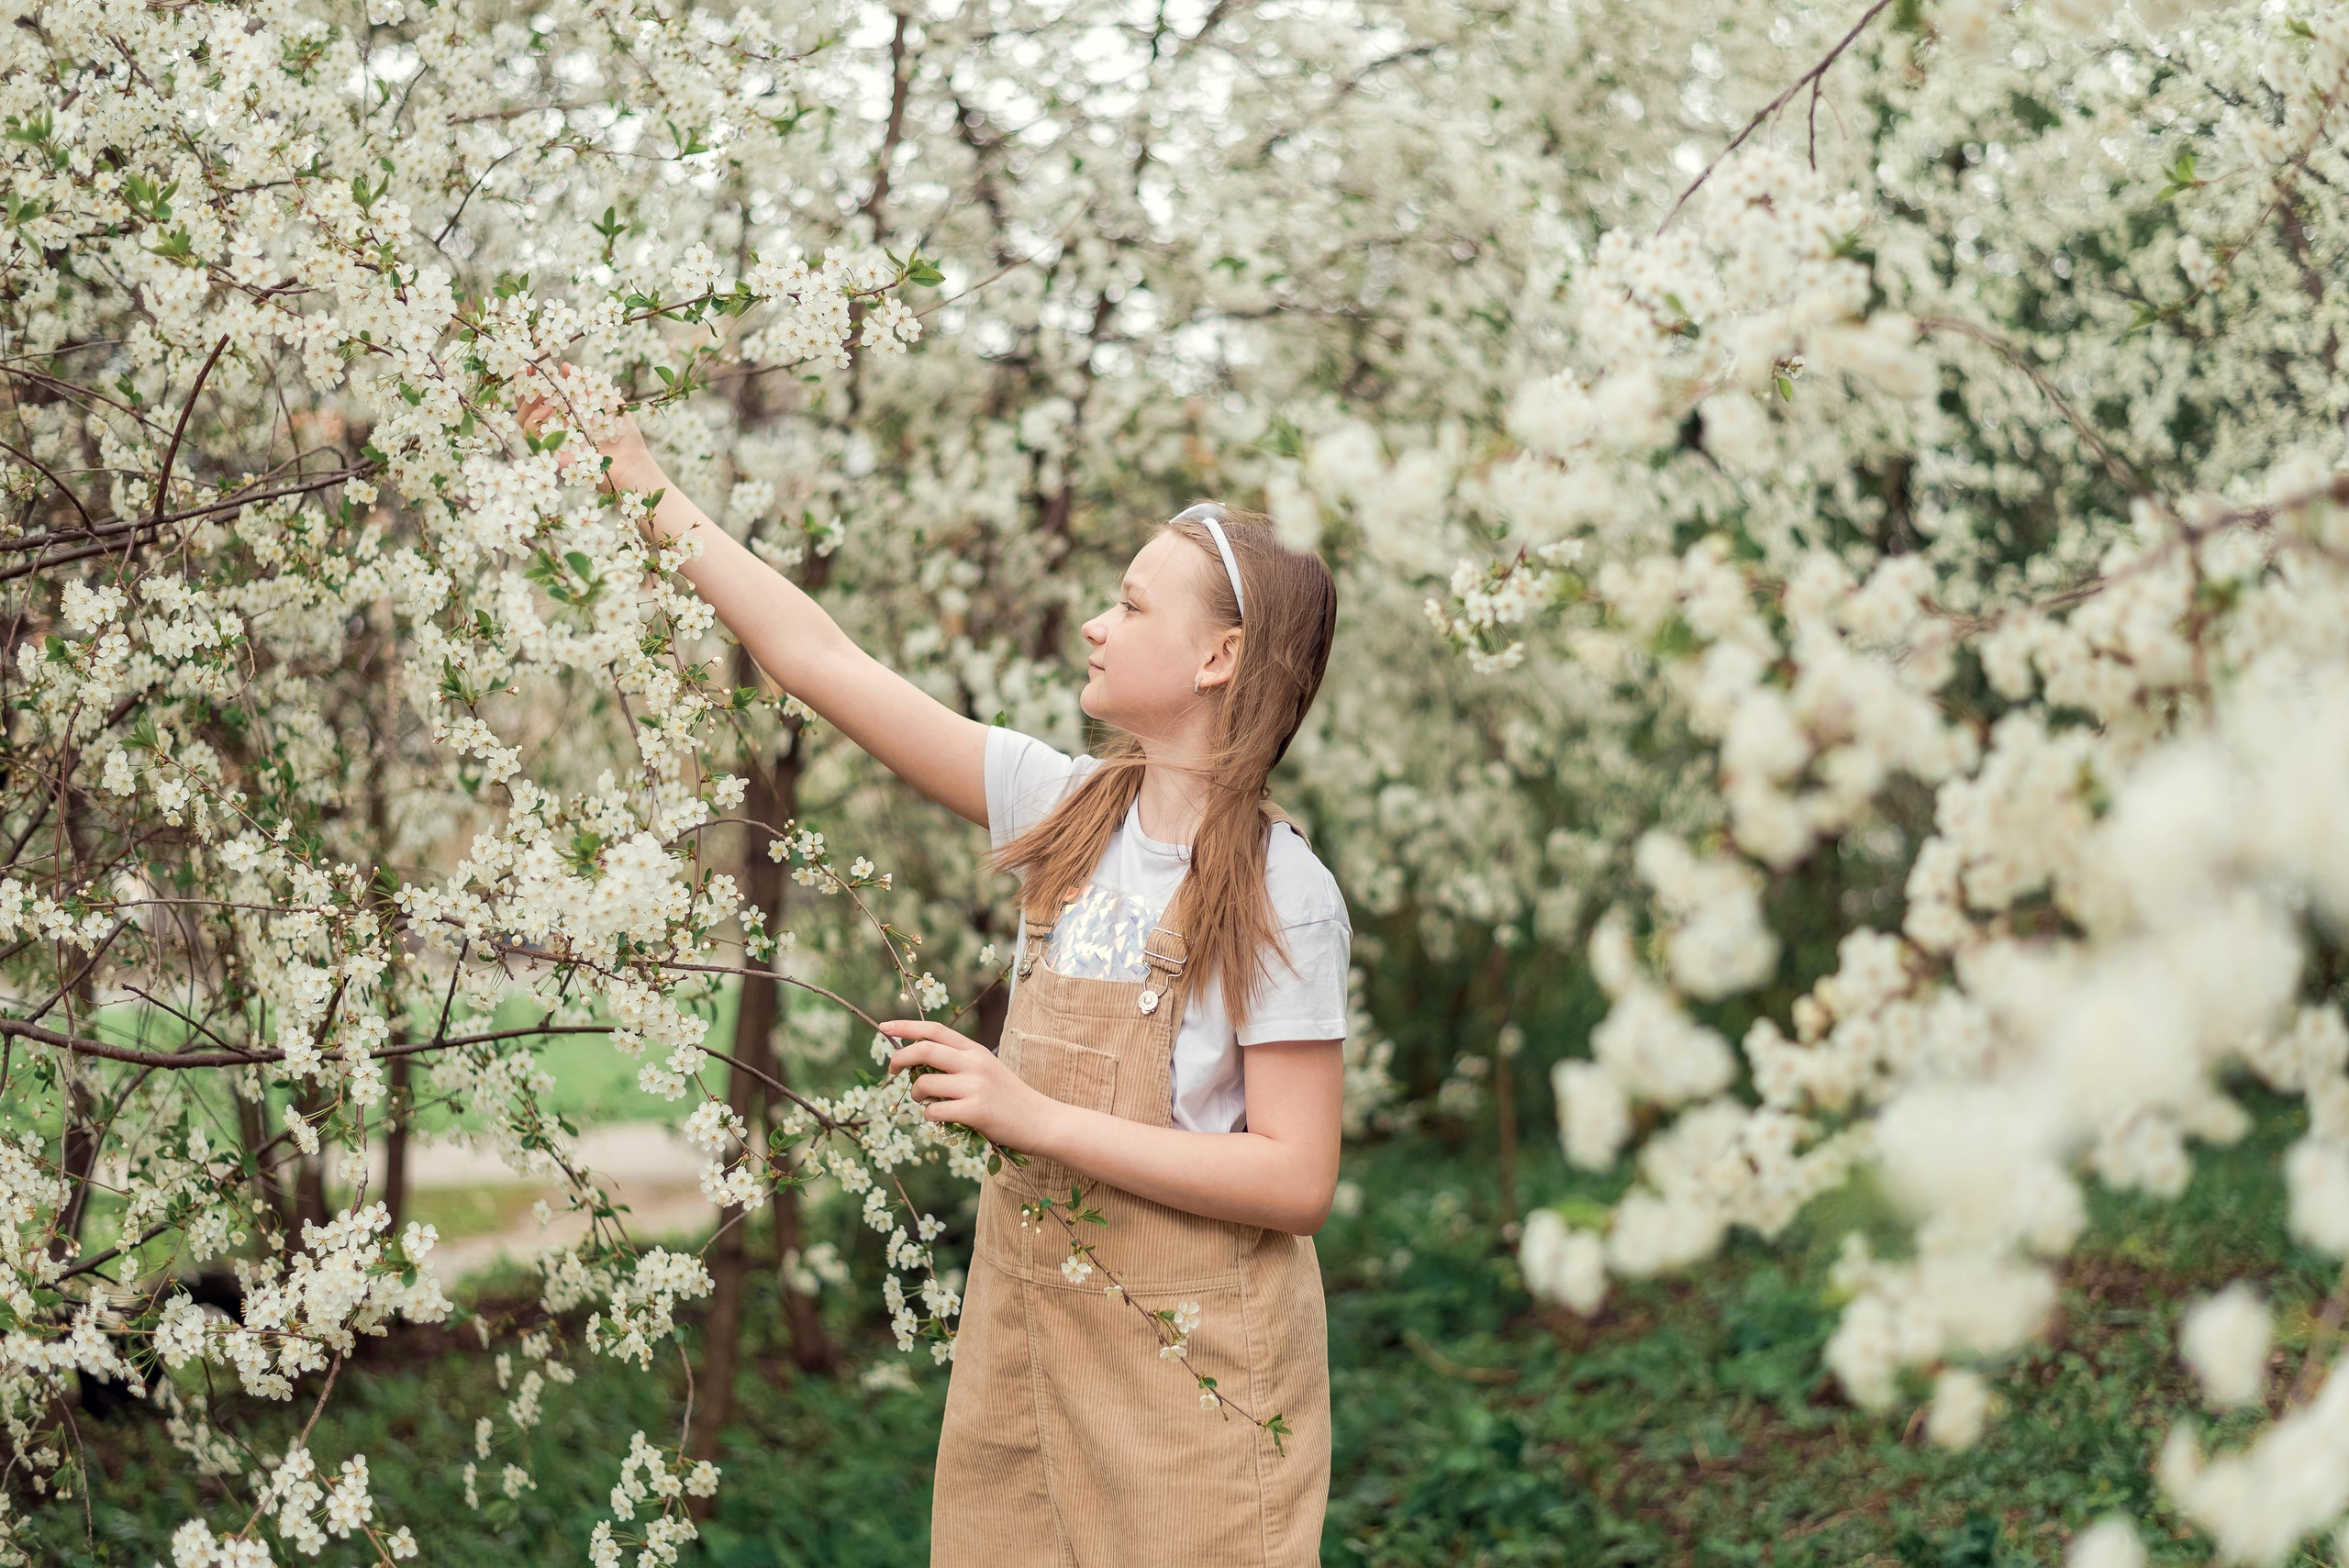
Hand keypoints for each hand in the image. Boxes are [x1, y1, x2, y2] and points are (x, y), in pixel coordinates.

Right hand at [514, 374, 662, 492]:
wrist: (631, 464)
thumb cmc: (623, 435)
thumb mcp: (608, 403)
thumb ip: (587, 386)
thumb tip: (566, 367)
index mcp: (566, 411)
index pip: (541, 392)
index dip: (533, 377)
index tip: (532, 362)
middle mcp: (555, 425)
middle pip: (525, 405)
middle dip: (523, 386)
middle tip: (529, 372)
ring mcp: (551, 439)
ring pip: (523, 420)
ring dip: (528, 403)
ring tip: (544, 394)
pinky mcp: (550, 454)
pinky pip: (531, 437)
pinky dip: (533, 421)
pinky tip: (547, 410)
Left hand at [882, 1020, 1061, 1151]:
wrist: (1041, 1120)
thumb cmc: (1009, 1098)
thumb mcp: (986, 1070)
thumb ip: (958, 1063)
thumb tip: (918, 1066)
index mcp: (975, 1050)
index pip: (935, 1030)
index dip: (907, 1027)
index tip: (885, 1027)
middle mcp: (974, 1063)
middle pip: (924, 1051)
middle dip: (899, 1058)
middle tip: (891, 1070)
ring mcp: (975, 1086)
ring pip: (924, 1084)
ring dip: (915, 1095)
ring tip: (925, 1102)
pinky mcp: (975, 1111)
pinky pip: (934, 1111)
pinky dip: (930, 1116)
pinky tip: (942, 1119)